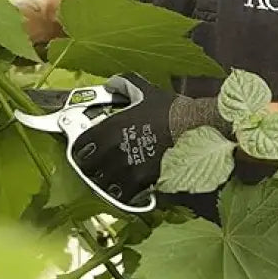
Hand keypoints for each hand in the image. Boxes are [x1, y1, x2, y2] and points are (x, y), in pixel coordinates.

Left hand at [69, 74, 231, 208]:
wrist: (196, 128)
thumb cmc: (171, 109)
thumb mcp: (145, 91)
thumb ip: (124, 84)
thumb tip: (111, 83)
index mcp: (111, 127)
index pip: (81, 145)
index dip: (82, 148)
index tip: (86, 149)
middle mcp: (115, 149)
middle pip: (88, 168)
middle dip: (92, 167)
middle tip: (99, 165)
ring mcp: (127, 168)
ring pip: (103, 184)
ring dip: (106, 181)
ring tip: (114, 177)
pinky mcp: (142, 182)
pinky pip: (123, 195)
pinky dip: (123, 193)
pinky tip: (129, 187)